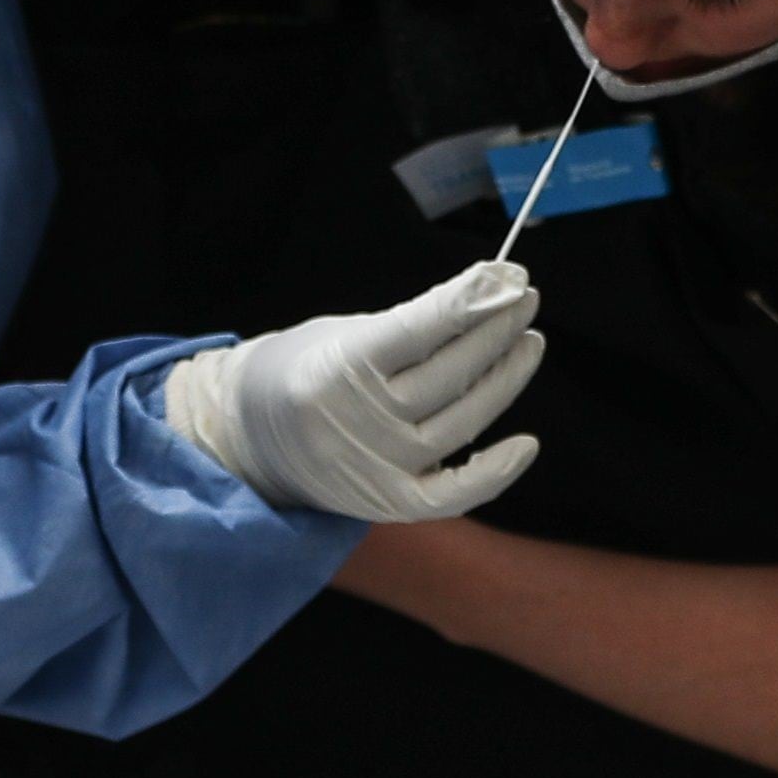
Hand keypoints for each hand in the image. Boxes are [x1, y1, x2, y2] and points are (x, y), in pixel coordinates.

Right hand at [162, 263, 544, 523]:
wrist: (249, 440)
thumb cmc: (303, 371)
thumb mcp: (340, 333)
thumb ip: (407, 327)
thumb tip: (487, 300)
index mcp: (340, 365)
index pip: (424, 326)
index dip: (473, 299)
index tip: (508, 275)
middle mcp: (362, 418)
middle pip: (452, 371)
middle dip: (497, 327)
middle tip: (525, 297)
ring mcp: (380, 464)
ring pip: (464, 419)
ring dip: (506, 377)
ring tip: (528, 341)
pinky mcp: (391, 502)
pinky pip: (455, 493)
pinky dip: (495, 473)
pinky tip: (527, 443)